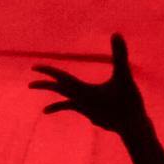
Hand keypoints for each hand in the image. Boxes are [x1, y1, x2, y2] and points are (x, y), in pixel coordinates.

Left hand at [31, 33, 147, 137]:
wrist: (133, 129)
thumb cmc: (129, 102)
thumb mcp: (125, 76)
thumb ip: (120, 54)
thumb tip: (116, 33)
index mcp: (84, 91)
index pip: (62, 78)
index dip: (48, 71)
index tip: (34, 68)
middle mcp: (82, 102)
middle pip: (60, 91)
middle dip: (45, 86)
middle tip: (29, 84)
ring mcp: (87, 111)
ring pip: (68, 104)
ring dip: (57, 104)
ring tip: (45, 111)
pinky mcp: (94, 117)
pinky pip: (81, 111)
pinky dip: (79, 109)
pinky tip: (88, 118)